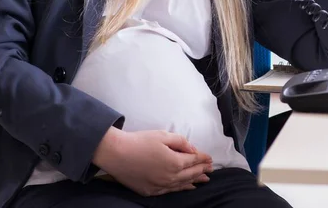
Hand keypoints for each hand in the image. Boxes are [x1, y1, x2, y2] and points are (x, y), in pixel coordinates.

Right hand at [92, 128, 212, 195]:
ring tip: (205, 179)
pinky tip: (187, 187)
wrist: (116, 154)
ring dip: (195, 181)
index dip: (203, 158)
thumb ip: (181, 142)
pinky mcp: (151, 191)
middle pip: (190, 174)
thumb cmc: (140, 141)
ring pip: (182, 184)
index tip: (210, 158)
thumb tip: (193, 150)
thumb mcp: (163, 135)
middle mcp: (169, 177)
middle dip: (202, 170)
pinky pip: (171, 191)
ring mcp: (160, 186)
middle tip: (211, 168)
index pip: (194, 160)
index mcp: (174, 162)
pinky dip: (181, 188)